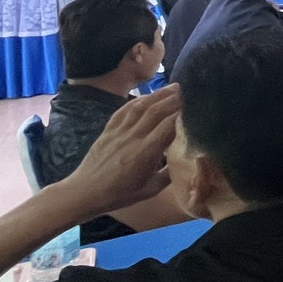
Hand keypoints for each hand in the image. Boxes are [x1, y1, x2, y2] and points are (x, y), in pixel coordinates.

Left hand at [58, 85, 180, 217]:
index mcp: (145, 153)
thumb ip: (170, 172)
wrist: (85, 192)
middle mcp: (133, 137)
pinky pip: (125, 109)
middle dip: (175, 98)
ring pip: (141, 106)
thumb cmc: (120, 194)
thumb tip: (188, 158)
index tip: (197, 107)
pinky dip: (139, 100)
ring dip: (159, 94)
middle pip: (157, 110)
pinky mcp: (108, 129)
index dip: (184, 113)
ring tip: (175, 87)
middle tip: (191, 90)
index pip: (169, 125)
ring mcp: (119, 131)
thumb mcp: (151, 189)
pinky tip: (149, 96)